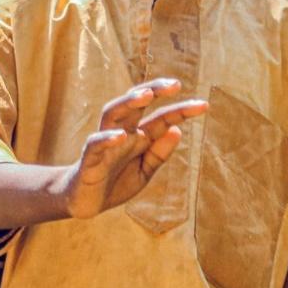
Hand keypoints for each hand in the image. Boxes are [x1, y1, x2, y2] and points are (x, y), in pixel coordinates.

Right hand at [62, 79, 206, 218]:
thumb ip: (159, 153)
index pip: (161, 118)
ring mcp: (104, 144)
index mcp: (137, 136)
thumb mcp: (144, 171)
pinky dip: (106, 139)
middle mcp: (121, 133)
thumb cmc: (114, 181)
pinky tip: (120, 136)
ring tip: (147, 96)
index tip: (203, 105)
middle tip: (175, 85)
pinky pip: (95, 145)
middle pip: (134, 104)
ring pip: (113, 114)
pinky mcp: (89, 161)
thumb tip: (177, 130)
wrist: (85, 203)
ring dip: (128, 103)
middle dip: (153, 90)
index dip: (180, 110)